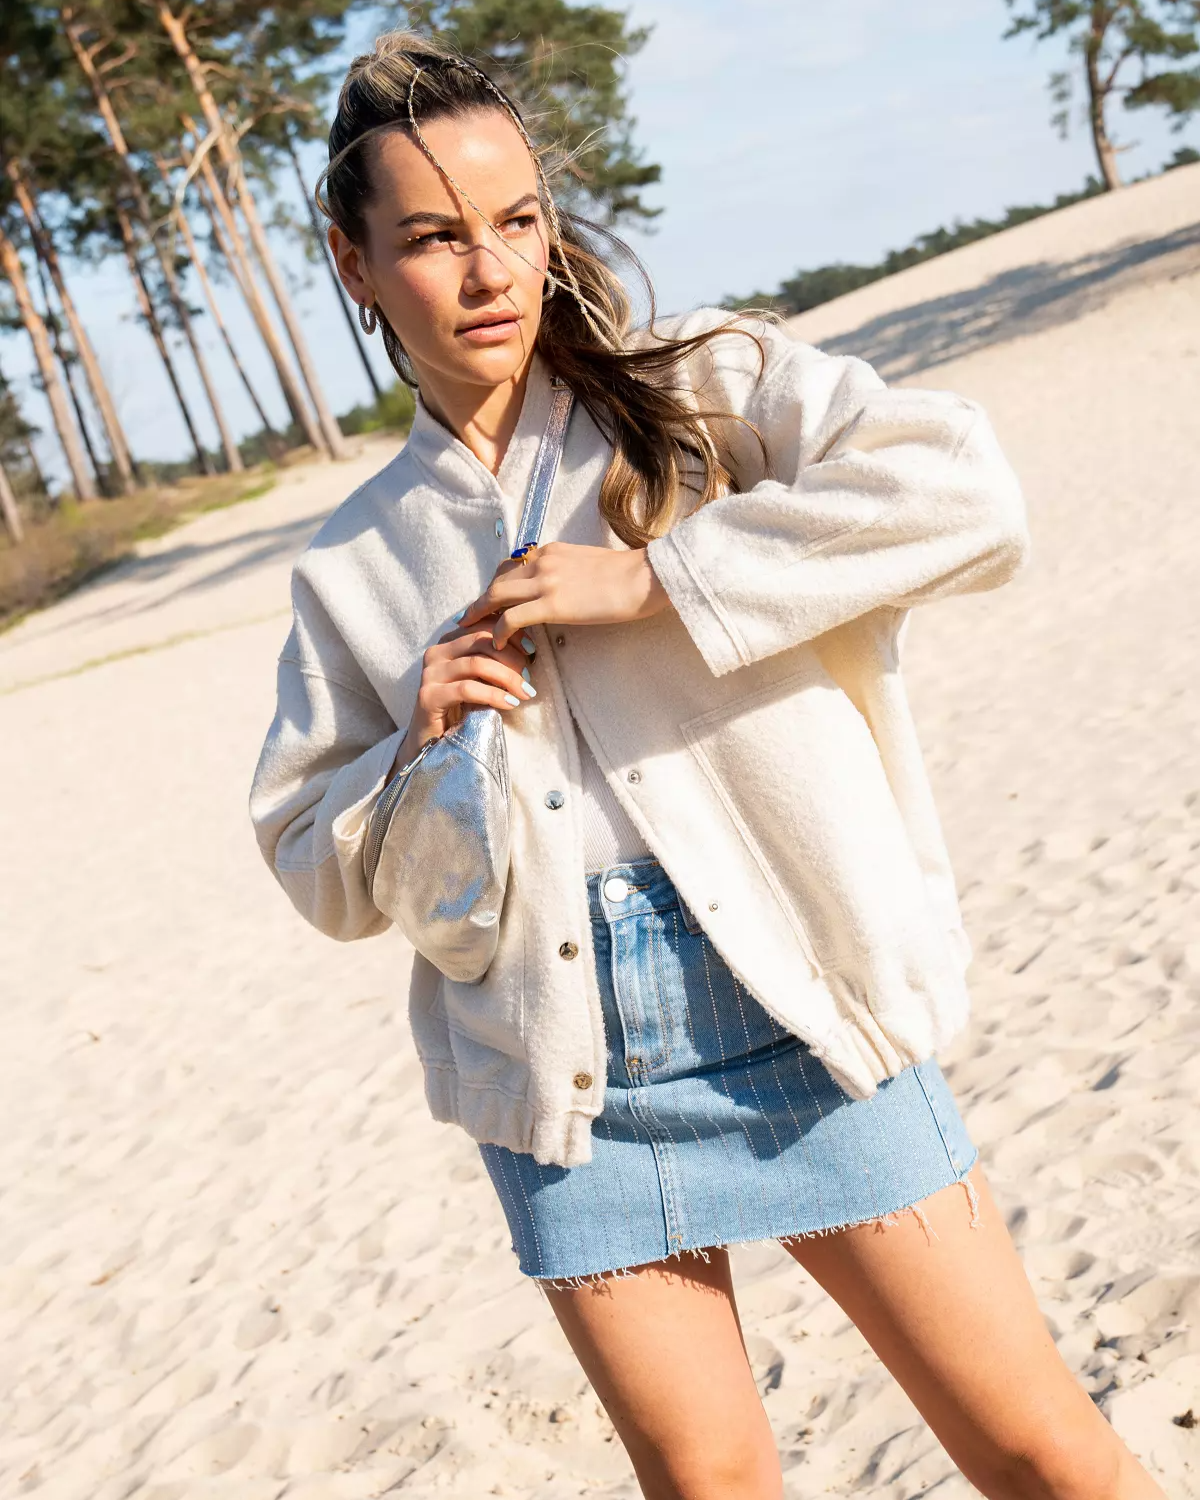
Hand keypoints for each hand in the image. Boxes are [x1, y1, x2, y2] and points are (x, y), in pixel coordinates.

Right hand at [396, 624, 535, 767]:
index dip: (510, 634)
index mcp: (448, 642)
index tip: (532, 650)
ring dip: (507, 677)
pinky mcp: (428, 696)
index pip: (482, 626)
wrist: (433, 744)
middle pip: (480, 640)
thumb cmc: (463, 709)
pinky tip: (510, 704)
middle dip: (511, 656)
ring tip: (525, 692)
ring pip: (475, 663)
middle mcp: (436, 653)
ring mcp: (429, 674)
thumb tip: (528, 649)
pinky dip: (493, 695)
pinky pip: (467, 689)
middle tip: (529, 676)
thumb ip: (493, 661)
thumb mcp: (481, 680)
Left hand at [455, 543, 668, 649]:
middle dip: (480, 600)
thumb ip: (568, 573)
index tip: (489, 601)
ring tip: (472, 632)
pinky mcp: (552, 605)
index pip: (512, 567)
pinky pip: (512, 618)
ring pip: (497, 596)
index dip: (497, 586)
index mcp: (551, 552)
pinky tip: (496, 644)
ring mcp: (545, 582)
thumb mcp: (589, 564)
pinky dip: (498, 631)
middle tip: (467, 618)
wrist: (643, 577)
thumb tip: (563, 591)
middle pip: (498, 580)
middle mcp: (542, 562)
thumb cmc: (627, 575)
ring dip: (480, 615)